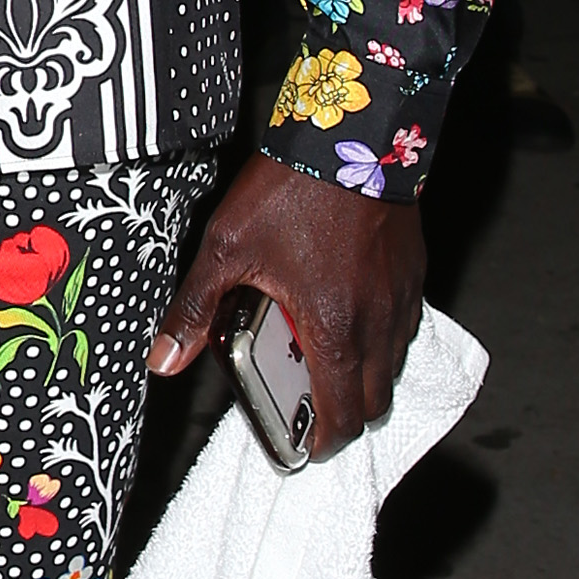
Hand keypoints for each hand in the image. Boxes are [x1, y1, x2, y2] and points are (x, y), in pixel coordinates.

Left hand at [148, 151, 425, 460]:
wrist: (354, 134)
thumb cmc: (294, 189)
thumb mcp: (227, 249)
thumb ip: (195, 309)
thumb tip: (164, 358)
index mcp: (333, 329)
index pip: (341, 417)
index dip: (321, 442)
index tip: (302, 445)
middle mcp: (378, 323)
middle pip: (375, 402)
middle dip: (343, 416)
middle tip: (308, 406)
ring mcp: (402, 298)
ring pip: (393, 365)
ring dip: (362, 376)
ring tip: (320, 357)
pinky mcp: (414, 272)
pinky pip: (404, 326)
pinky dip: (380, 338)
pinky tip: (345, 311)